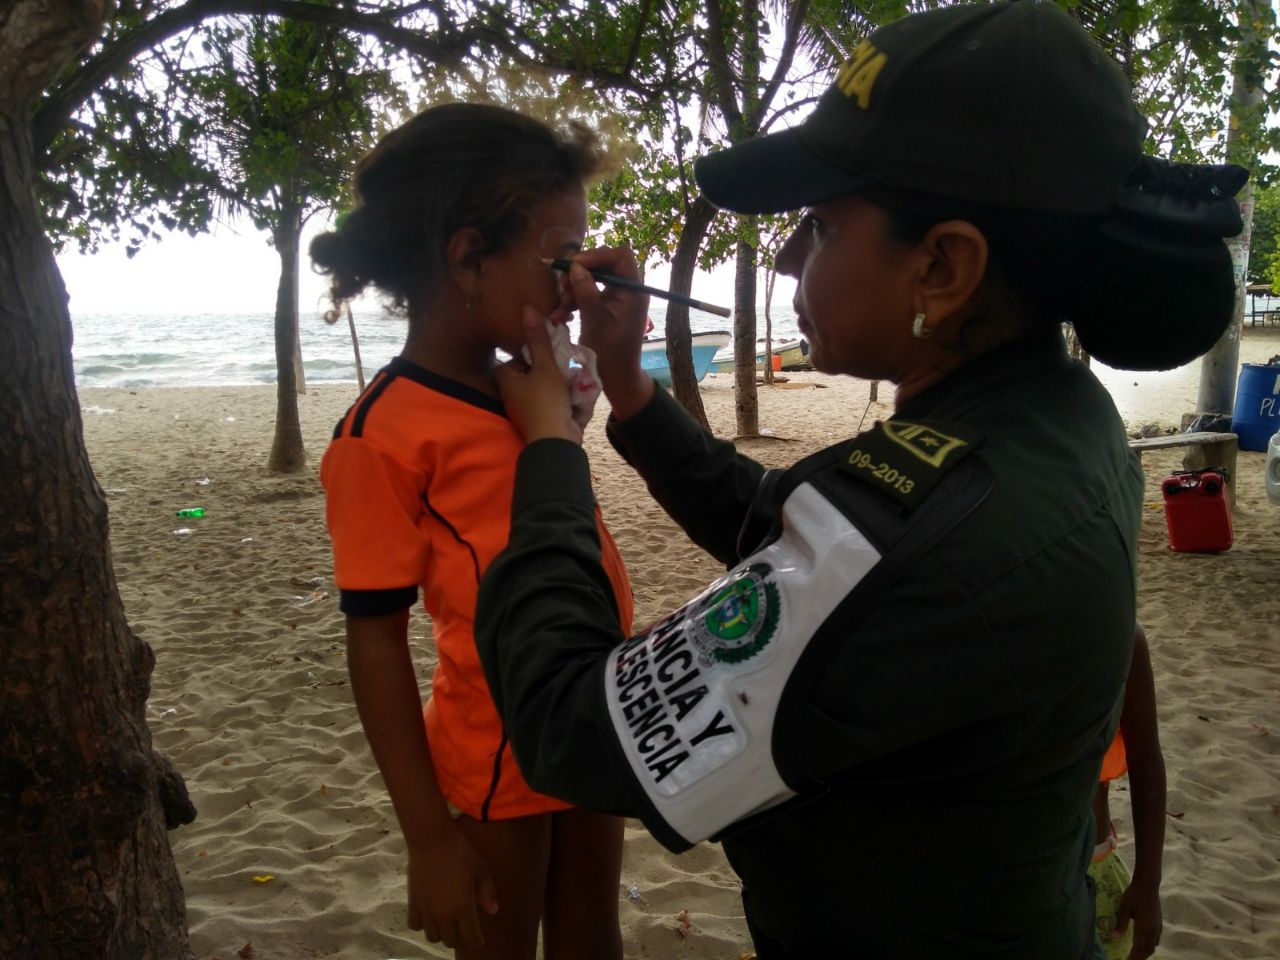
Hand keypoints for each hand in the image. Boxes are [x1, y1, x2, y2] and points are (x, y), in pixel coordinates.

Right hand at [406, 827, 498, 949]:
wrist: (432, 839)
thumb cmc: (461, 852)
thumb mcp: (481, 870)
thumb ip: (487, 893)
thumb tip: (493, 911)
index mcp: (463, 907)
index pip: (470, 939)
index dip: (476, 941)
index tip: (479, 937)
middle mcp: (444, 914)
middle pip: (451, 941)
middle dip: (459, 937)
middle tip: (463, 926)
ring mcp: (426, 910)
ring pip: (432, 936)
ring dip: (441, 932)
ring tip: (447, 921)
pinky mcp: (413, 902)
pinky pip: (414, 925)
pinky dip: (422, 924)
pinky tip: (429, 914)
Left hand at [494, 307, 582, 443]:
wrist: (557, 441)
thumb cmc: (546, 401)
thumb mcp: (545, 366)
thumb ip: (539, 340)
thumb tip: (527, 309)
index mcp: (507, 383)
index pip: (510, 361)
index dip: (525, 353)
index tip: (542, 347)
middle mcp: (514, 397)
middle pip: (529, 374)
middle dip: (546, 366)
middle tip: (561, 356)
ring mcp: (529, 410)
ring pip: (543, 388)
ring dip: (558, 381)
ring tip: (572, 370)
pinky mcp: (544, 419)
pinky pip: (553, 402)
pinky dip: (563, 396)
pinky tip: (577, 388)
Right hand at [562, 246, 653, 416]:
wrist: (616, 377)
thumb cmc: (610, 353)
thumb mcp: (596, 322)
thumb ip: (587, 293)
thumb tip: (575, 267)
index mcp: (633, 291)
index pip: (620, 256)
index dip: (596, 255)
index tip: (573, 266)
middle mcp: (627, 289)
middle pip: (602, 264)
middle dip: (579, 273)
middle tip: (562, 287)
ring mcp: (616, 297)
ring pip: (591, 278)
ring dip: (572, 290)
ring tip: (560, 308)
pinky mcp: (605, 305)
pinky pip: (587, 292)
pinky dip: (573, 301)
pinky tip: (561, 316)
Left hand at [1116, 879, 1161, 959]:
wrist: (1147, 885)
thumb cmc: (1133, 895)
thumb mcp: (1124, 908)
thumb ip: (1120, 923)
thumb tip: (1114, 936)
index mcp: (1142, 927)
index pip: (1138, 947)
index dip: (1133, 956)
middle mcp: (1152, 929)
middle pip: (1148, 949)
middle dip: (1140, 956)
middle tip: (1132, 959)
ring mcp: (1157, 926)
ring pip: (1154, 945)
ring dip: (1147, 951)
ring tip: (1139, 954)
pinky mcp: (1160, 922)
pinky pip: (1157, 938)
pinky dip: (1152, 944)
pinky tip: (1148, 943)